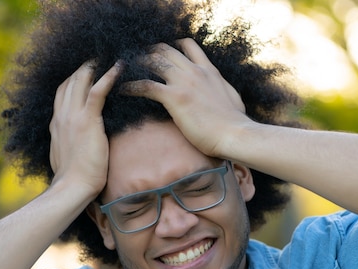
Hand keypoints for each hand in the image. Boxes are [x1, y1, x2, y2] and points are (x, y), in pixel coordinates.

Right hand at [49, 61, 120, 198]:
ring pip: (81, 80)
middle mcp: (61, 116)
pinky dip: (108, 76)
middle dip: (84, 67)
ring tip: (109, 56)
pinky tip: (119, 67)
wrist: (72, 188)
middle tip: (99, 57)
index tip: (86, 72)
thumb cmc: (73, 179)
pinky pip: (97, 91)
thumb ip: (69, 145)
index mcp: (56, 124)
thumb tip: (76, 146)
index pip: (62, 92)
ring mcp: (72, 116)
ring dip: (94, 65)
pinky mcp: (86, 121)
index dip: (74, 79)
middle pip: (70, 81)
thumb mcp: (66, 157)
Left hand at [123, 38, 249, 156]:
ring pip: (154, 61)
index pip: (188, 46)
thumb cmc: (235, 123)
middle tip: (138, 60)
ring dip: (138, 64)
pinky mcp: (175, 97)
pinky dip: (131, 86)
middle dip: (150, 52)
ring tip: (126, 70)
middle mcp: (195, 71)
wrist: (234, 133)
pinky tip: (123, 90)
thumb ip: (221, 88)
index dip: (173, 46)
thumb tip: (221, 91)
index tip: (162, 52)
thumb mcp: (231, 97)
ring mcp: (184, 82)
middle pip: (166, 50)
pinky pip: (146, 85)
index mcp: (209, 70)